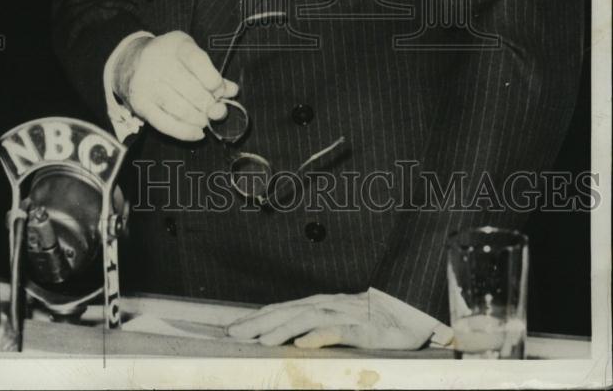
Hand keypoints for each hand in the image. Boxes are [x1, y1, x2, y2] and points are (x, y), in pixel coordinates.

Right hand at [113, 31, 237, 141]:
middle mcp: (158, 62)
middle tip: (217, 111)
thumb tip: (232, 91)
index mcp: (176, 45)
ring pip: (179, 108)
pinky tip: (197, 133)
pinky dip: (184, 132)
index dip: (212, 79)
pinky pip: (165, 123)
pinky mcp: (140, 104)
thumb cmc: (169, 58)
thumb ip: (211, 73)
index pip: (196, 60)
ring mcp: (147, 84)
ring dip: (199, 118)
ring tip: (206, 120)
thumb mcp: (190, 55)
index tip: (220, 90)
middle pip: (190, 89)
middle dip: (209, 104)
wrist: (130, 62)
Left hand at [226, 291, 435, 349]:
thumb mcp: (345, 323)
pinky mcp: (364, 330)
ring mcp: (346, 315)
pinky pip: (338, 332)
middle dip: (259, 321)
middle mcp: (330, 305)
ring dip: (282, 328)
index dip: (259, 316)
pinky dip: (319, 335)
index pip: (284, 309)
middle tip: (233, 334)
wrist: (415, 314)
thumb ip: (321, 326)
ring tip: (261, 340)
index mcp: (323, 304)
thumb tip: (294, 338)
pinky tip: (303, 344)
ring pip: (308, 319)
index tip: (235, 327)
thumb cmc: (379, 321)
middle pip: (288, 311)